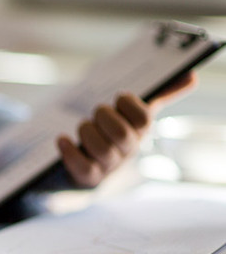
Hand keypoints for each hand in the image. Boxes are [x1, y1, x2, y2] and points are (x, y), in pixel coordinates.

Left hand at [57, 71, 197, 186]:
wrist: (90, 169)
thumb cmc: (112, 133)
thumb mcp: (134, 114)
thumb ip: (160, 95)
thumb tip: (191, 75)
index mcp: (140, 131)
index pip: (144, 119)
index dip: (130, 104)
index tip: (118, 97)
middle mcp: (127, 150)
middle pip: (122, 135)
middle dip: (105, 118)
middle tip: (96, 112)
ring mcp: (109, 166)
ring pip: (103, 152)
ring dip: (87, 133)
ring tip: (82, 126)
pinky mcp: (89, 177)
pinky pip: (83, 168)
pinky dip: (70, 152)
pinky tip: (62, 140)